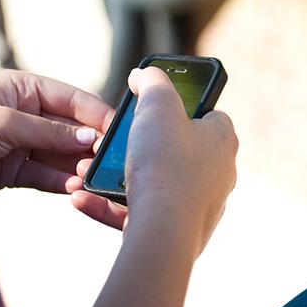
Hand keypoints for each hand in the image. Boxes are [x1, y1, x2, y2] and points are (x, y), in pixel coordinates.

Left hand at [0, 70, 113, 196]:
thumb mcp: (4, 123)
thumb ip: (48, 131)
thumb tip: (90, 137)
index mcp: (21, 87)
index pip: (69, 97)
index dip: (95, 113)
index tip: (118, 129)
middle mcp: (23, 112)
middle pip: (68, 127)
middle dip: (89, 143)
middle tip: (110, 160)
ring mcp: (19, 142)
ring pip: (59, 154)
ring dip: (76, 165)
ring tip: (92, 177)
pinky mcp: (12, 170)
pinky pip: (44, 174)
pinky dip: (59, 181)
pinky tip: (74, 188)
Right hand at [72, 67, 236, 257]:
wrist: (162, 229)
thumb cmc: (165, 164)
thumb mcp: (156, 103)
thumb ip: (151, 81)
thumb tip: (144, 74)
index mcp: (222, 139)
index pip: (205, 112)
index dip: (177, 106)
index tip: (150, 107)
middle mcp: (218, 173)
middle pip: (174, 148)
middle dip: (139, 145)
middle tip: (114, 141)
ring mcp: (199, 205)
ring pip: (153, 182)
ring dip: (119, 176)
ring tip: (90, 171)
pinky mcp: (177, 232)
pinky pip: (139, 212)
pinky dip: (110, 205)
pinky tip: (84, 198)